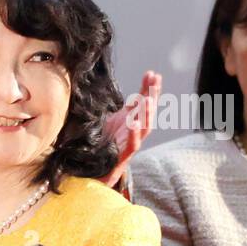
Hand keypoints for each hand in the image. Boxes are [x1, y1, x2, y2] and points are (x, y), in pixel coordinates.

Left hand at [102, 70, 159, 188]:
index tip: (152, 74)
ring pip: (145, 128)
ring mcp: (129, 144)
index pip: (142, 102)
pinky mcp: (123, 157)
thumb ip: (108, 109)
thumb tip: (103, 89)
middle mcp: (132, 132)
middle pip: (147, 112)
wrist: (91, 172)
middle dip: (153, 95)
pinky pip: (132, 146)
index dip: (147, 88)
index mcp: (128, 121)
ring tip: (148, 100)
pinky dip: (134, 135)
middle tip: (155, 80)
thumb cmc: (98, 145)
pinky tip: (134, 124)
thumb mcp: (103, 122)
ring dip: (147, 114)